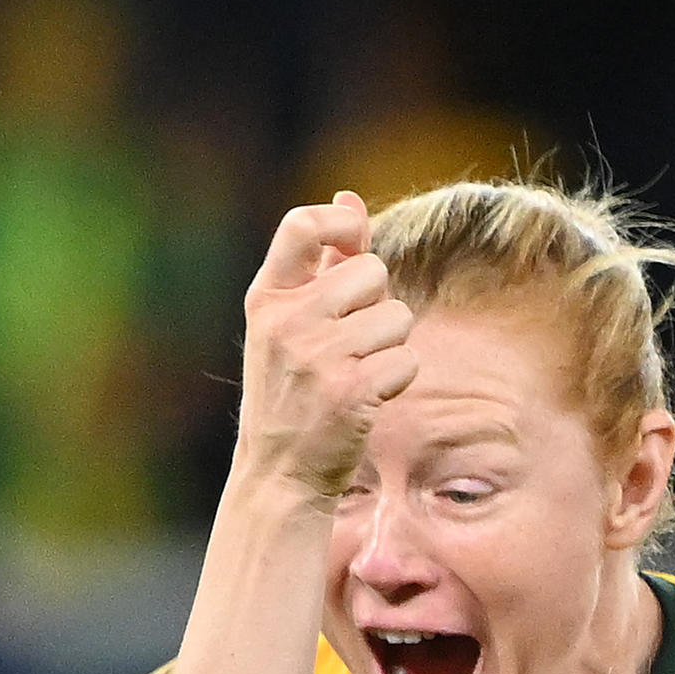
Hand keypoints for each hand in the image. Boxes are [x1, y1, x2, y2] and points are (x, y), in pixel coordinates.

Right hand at [232, 193, 416, 500]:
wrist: (281, 474)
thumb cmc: (291, 391)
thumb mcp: (291, 323)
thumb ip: (323, 262)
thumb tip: (350, 199)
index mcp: (267, 299)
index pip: (301, 225)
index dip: (341, 224)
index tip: (353, 244)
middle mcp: (287, 322)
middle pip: (372, 271)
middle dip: (378, 304)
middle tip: (350, 344)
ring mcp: (317, 357)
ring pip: (398, 316)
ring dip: (391, 346)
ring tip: (356, 374)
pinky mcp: (351, 392)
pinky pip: (407, 360)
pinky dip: (397, 380)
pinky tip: (367, 399)